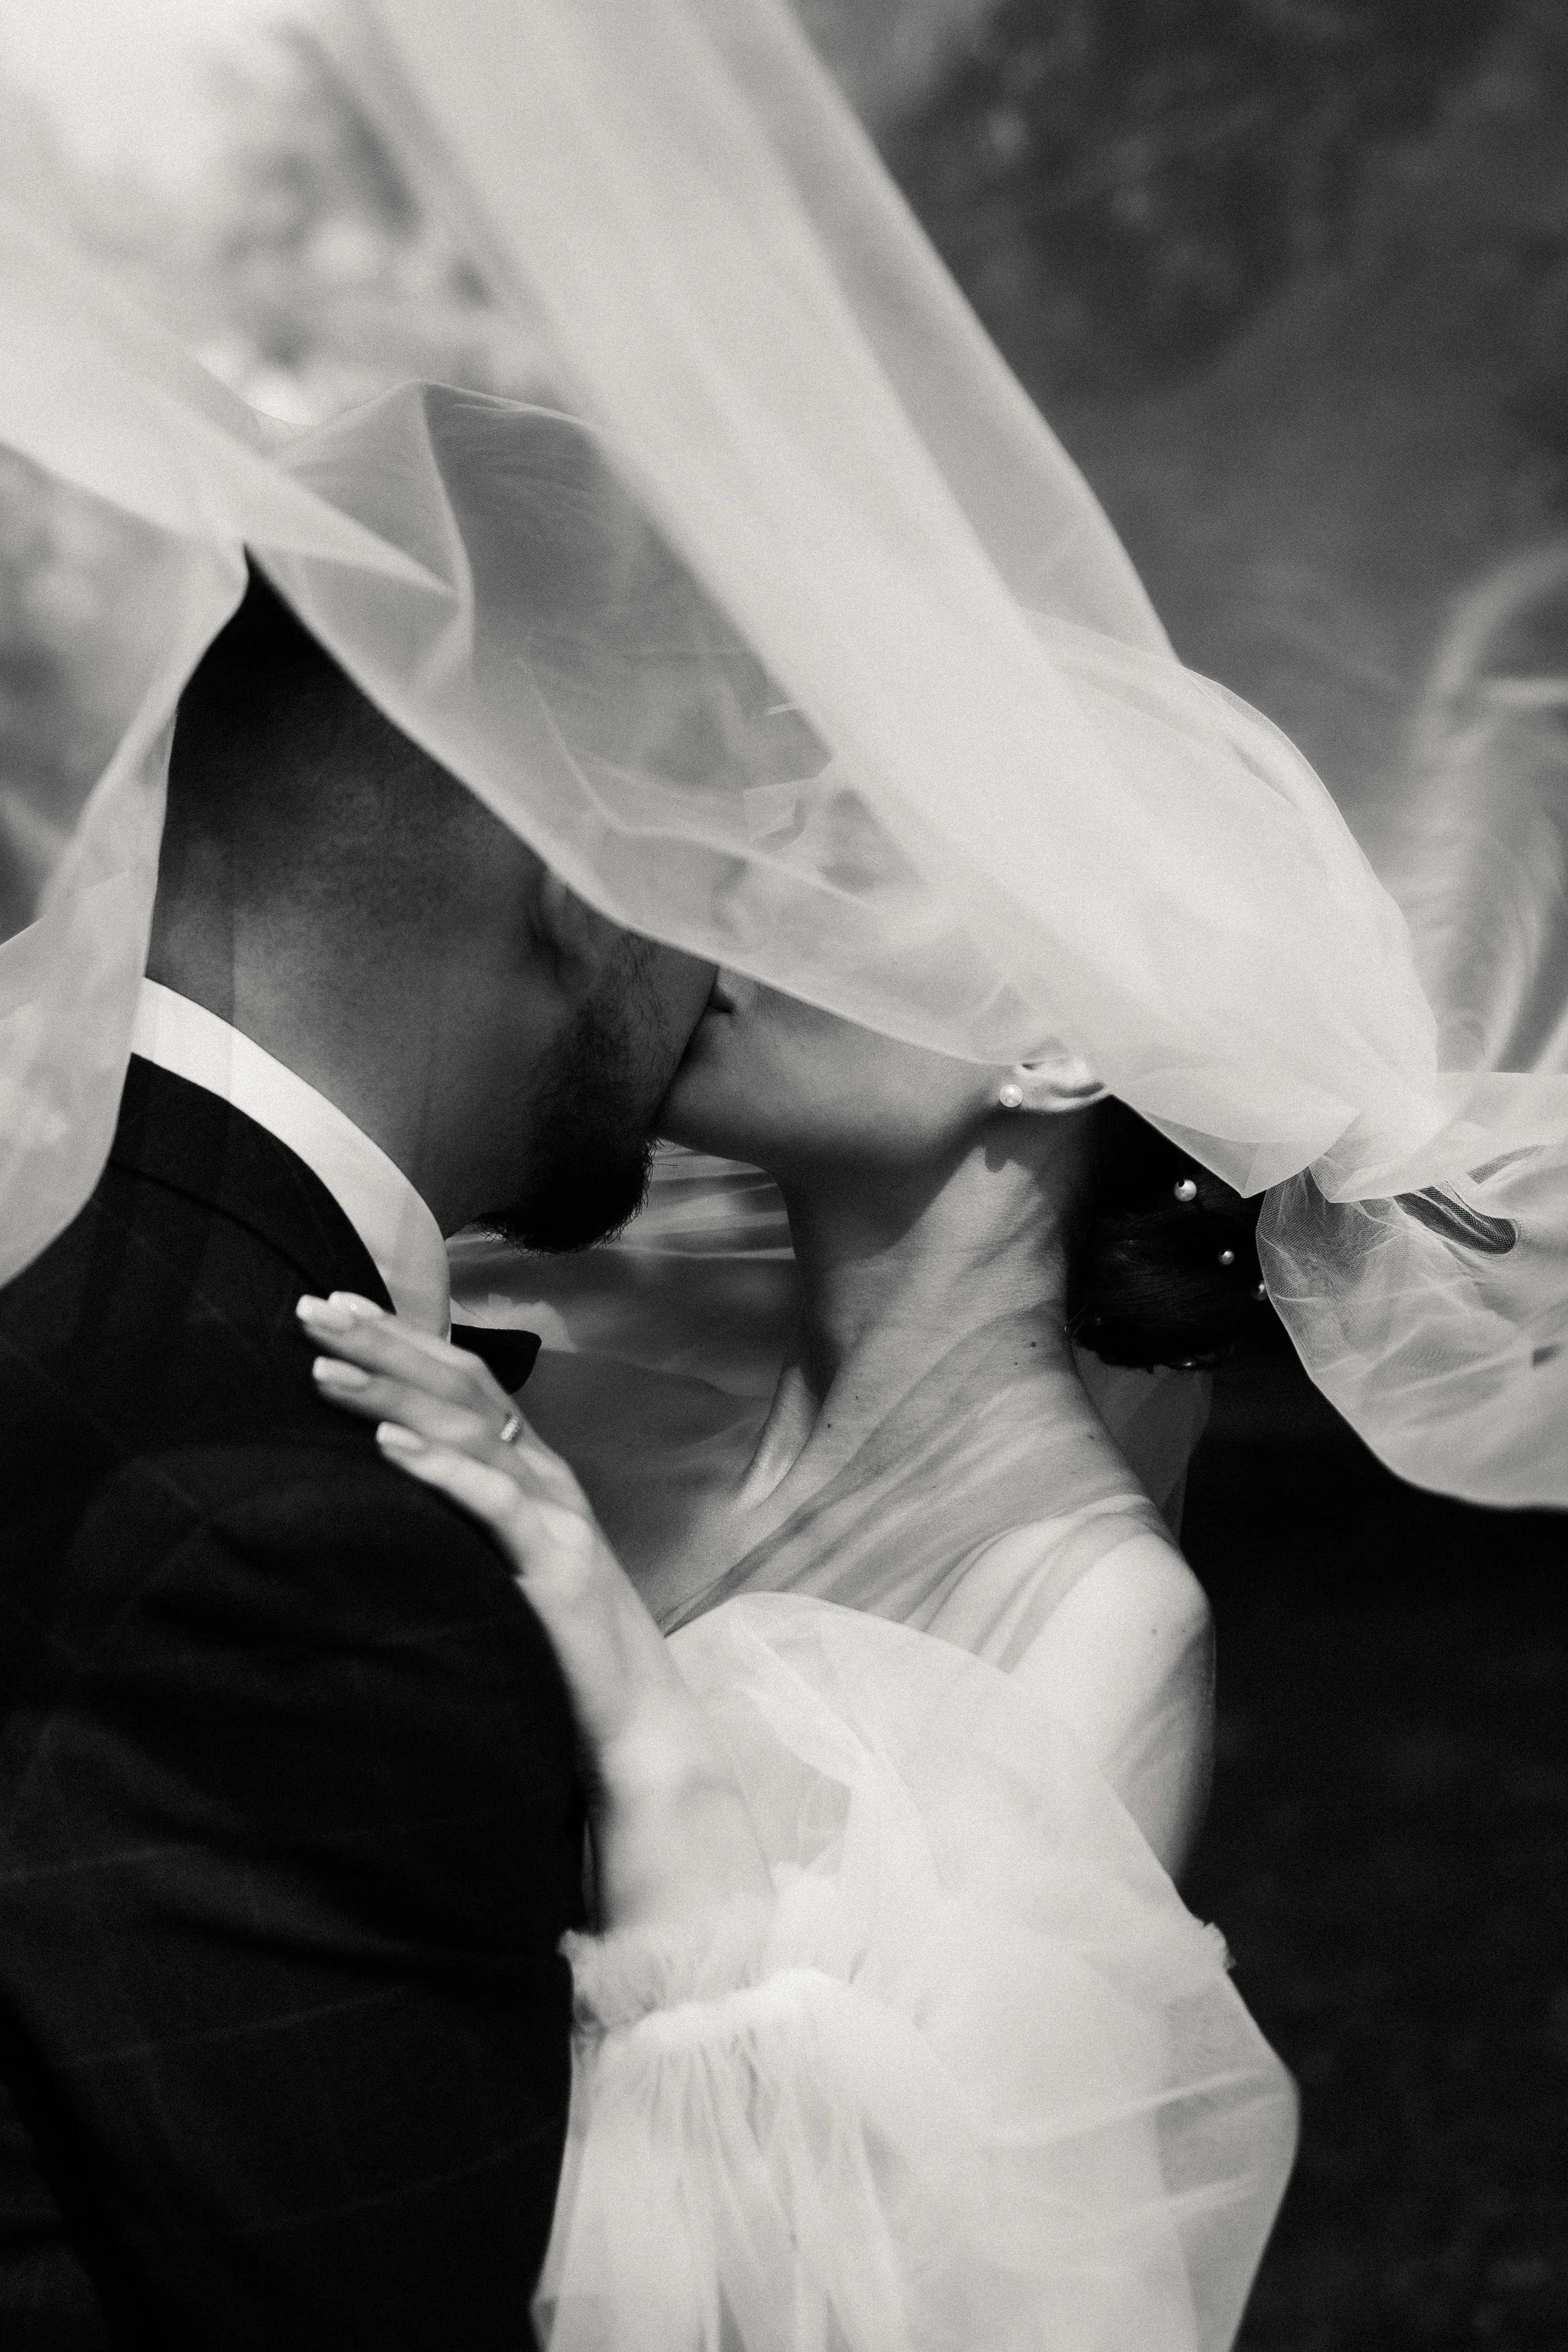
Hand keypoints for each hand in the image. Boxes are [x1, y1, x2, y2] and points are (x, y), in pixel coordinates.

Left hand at [297, 1293, 769, 1931]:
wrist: (636, 1727)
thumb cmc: (558, 1652)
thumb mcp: (497, 1567)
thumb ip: (456, 1520)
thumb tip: (373, 1487)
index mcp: (531, 1471)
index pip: (462, 1380)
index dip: (399, 1338)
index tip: (330, 1308)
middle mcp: (547, 1477)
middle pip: (462, 1384)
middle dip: (384, 1342)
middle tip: (311, 1308)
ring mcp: (558, 1516)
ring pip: (472, 1429)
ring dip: (392, 1394)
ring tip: (325, 1369)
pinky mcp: (559, 1564)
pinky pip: (495, 1502)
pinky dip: (440, 1467)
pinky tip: (386, 1446)